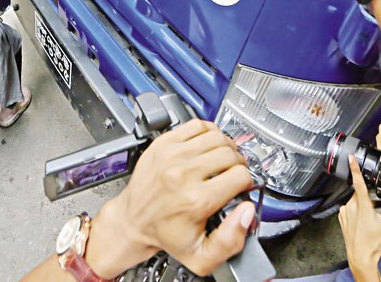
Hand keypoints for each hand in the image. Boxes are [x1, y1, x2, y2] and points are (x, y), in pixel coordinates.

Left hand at [84, 120, 257, 277]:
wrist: (133, 220)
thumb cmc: (166, 235)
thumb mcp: (201, 255)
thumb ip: (231, 240)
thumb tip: (247, 212)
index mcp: (196, 200)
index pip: (240, 176)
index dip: (246, 182)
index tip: (240, 188)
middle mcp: (183, 173)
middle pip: (230, 154)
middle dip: (238, 164)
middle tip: (234, 173)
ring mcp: (172, 155)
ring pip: (217, 137)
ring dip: (226, 147)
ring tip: (223, 160)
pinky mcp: (164, 143)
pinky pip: (197, 125)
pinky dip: (208, 132)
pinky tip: (207, 145)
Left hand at [339, 156, 380, 279]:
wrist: (360, 257)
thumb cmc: (373, 243)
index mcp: (362, 205)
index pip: (358, 181)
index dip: (355, 168)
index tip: (351, 157)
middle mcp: (351, 206)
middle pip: (360, 193)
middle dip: (369, 197)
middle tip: (378, 209)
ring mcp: (345, 213)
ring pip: (355, 201)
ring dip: (363, 205)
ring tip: (372, 219)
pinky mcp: (342, 219)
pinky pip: (350, 209)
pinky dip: (357, 212)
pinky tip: (364, 222)